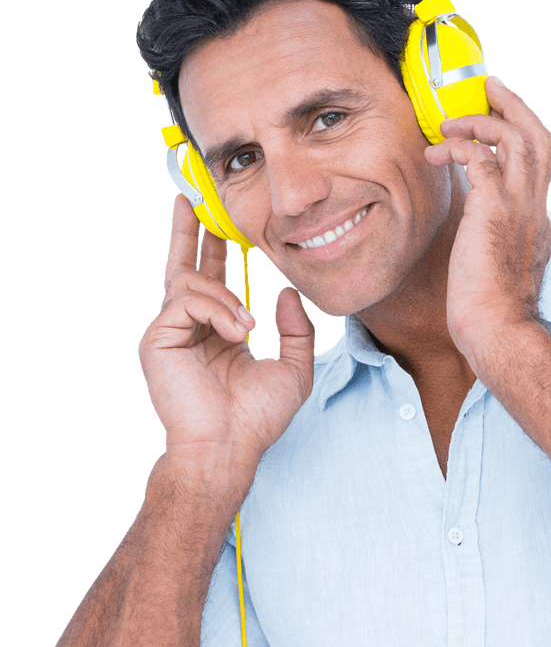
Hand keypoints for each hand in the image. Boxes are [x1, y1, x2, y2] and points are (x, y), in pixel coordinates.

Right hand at [138, 194, 314, 474]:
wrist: (229, 447)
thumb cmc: (256, 419)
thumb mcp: (293, 370)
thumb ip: (296, 331)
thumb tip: (287, 293)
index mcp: (213, 332)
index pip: (211, 281)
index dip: (212, 247)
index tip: (217, 220)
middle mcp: (187, 329)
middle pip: (184, 266)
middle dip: (191, 232)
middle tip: (194, 199)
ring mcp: (168, 332)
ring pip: (191, 282)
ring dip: (226, 298)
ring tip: (246, 329)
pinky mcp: (157, 338)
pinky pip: (186, 302)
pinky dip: (217, 312)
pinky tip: (237, 333)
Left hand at [424, 75, 550, 372]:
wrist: (497, 331)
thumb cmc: (490, 314)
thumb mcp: (496, 270)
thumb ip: (492, 244)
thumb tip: (476, 237)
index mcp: (537, 223)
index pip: (538, 167)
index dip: (518, 138)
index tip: (493, 126)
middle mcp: (534, 209)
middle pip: (540, 138)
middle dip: (515, 107)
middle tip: (488, 89)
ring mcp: (519, 207)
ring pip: (517, 136)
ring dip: (483, 119)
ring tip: (450, 121)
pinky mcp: (495, 209)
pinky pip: (480, 155)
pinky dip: (458, 145)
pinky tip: (435, 154)